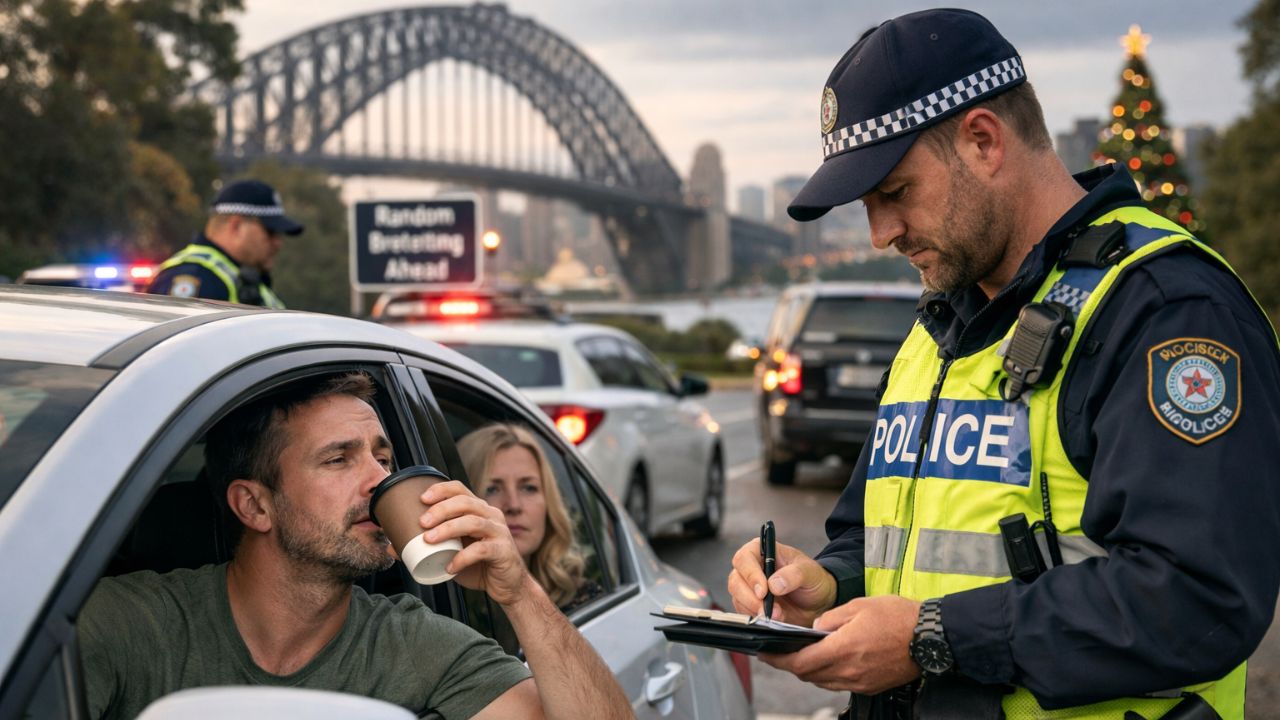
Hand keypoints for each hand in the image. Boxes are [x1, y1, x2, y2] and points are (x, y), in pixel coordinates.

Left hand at [418, 481, 527, 605]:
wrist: (508, 586)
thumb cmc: (478, 566)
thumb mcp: (451, 554)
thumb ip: (427, 548)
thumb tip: (392, 547)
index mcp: (479, 510)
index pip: (460, 489)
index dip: (441, 490)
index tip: (421, 498)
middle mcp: (491, 516)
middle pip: (465, 502)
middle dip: (441, 509)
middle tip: (422, 522)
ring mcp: (498, 532)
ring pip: (473, 521)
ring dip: (448, 529)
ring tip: (429, 539)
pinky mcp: (503, 551)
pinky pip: (481, 550)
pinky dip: (462, 558)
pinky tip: (449, 566)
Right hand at [727, 538, 835, 626]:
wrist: (817, 602)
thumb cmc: (813, 580)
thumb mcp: (810, 572)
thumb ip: (794, 575)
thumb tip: (774, 584)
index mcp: (762, 551)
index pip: (744, 559)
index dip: (750, 575)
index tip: (764, 591)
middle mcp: (751, 568)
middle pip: (736, 580)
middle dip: (751, 598)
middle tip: (768, 610)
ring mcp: (748, 587)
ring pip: (737, 598)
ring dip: (755, 609)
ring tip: (777, 616)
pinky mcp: (749, 605)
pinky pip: (744, 612)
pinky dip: (756, 618)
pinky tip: (772, 619)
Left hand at [760, 595, 920, 693]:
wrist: (932, 638)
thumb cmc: (899, 617)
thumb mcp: (859, 605)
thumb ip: (831, 619)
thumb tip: (814, 629)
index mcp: (843, 649)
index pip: (799, 662)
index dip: (778, 659)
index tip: (765, 654)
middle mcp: (849, 671)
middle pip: (808, 675)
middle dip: (790, 665)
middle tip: (780, 653)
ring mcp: (860, 682)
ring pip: (822, 682)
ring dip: (809, 671)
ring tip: (802, 655)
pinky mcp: (870, 686)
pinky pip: (840, 684)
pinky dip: (828, 674)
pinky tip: (829, 661)